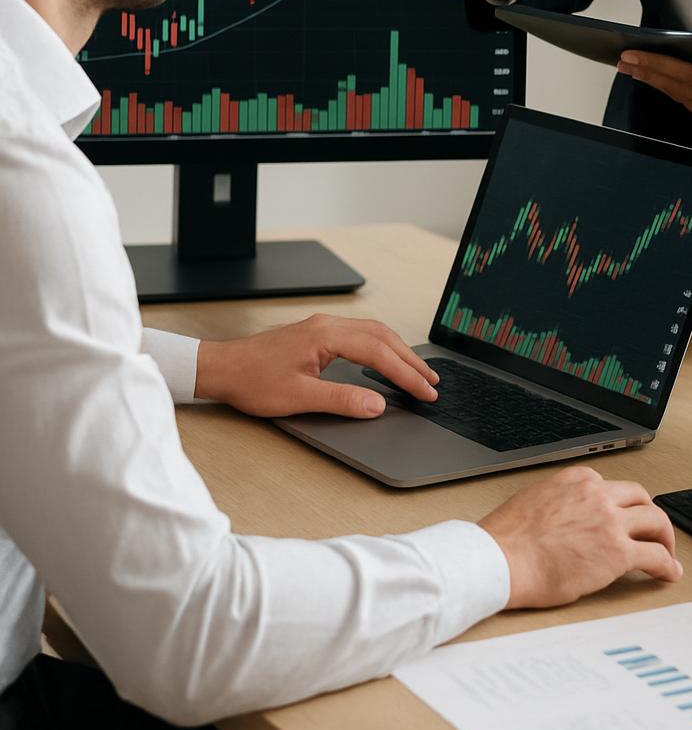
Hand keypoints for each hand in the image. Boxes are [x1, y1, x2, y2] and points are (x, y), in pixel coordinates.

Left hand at [194, 314, 439, 417]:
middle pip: (383, 337)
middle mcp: (328, 325)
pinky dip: (382, 347)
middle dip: (410, 360)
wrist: (222, 368)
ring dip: (398, 351)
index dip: (406, 374)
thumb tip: (377, 404)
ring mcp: (323, 327)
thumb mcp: (299, 397)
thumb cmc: (252, 380)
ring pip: (374, 332)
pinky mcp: (317, 334)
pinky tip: (386, 359)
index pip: (379, 353)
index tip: (425, 391)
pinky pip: (361, 334)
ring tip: (418, 372)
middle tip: (432, 382)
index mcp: (327, 336)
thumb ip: (342, 400)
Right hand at [479, 464, 681, 607]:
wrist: (501, 560)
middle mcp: (597, 494)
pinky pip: (655, 555)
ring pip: (655, 521)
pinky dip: (667, 565)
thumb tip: (566, 519)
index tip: (624, 520)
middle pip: (640, 498)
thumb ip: (560, 503)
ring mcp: (610, 521)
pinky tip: (669, 574)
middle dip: (650, 516)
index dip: (622, 506)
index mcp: (576, 480)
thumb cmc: (508, 539)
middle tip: (654, 534)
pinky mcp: (618, 552)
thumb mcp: (535, 501)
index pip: (612, 487)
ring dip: (665, 538)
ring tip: (667, 554)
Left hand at [616, 32, 691, 124]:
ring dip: (651, 80)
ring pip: (677, 95)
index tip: (637, 55)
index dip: (661, 65)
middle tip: (624, 60)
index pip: (691, 75)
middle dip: (649, 72)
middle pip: (679, 87)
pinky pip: (682, 100)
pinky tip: (647, 75)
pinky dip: (664, 87)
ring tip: (629, 66)